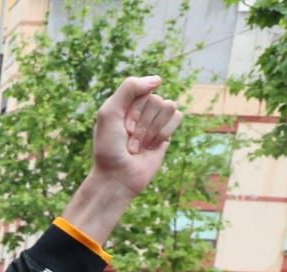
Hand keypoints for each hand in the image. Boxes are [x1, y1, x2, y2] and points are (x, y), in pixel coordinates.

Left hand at [61, 76, 183, 245]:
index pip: (143, 90)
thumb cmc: (109, 147)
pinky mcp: (166, 132)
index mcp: (125, 102)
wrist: (118, 176)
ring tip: (139, 145)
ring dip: (153, 129)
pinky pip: (177, 117)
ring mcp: (154, 120)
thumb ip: (129, 88)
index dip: (135, 110)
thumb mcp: (109, 113)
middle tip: (130, 139)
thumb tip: (158, 79)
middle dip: (144, 123)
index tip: (124, 128)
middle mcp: (141, 108)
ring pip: (169, 107)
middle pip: (157, 99)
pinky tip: (152, 146)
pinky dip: (164, 133)